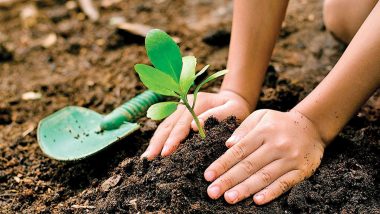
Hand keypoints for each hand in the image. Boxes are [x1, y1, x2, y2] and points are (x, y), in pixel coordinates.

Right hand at [141, 90, 251, 159]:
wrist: (233, 100)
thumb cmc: (235, 108)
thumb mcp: (233, 110)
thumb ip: (217, 115)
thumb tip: (195, 126)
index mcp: (197, 101)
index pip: (182, 123)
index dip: (174, 138)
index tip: (167, 152)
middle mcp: (184, 103)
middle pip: (168, 124)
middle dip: (158, 142)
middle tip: (149, 159)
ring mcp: (179, 108)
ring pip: (163, 126)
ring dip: (155, 142)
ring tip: (146, 158)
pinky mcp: (178, 116)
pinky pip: (165, 128)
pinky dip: (158, 140)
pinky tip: (153, 151)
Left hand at [204, 109, 325, 204]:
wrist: (312, 126)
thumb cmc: (279, 123)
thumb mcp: (260, 116)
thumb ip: (243, 129)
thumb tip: (228, 145)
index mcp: (263, 132)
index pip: (239, 150)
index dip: (222, 164)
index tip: (208, 176)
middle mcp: (276, 145)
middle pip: (249, 165)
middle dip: (228, 180)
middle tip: (212, 192)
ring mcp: (290, 159)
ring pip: (264, 176)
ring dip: (245, 189)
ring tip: (229, 198)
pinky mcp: (302, 170)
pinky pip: (285, 183)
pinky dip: (271, 193)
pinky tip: (258, 200)